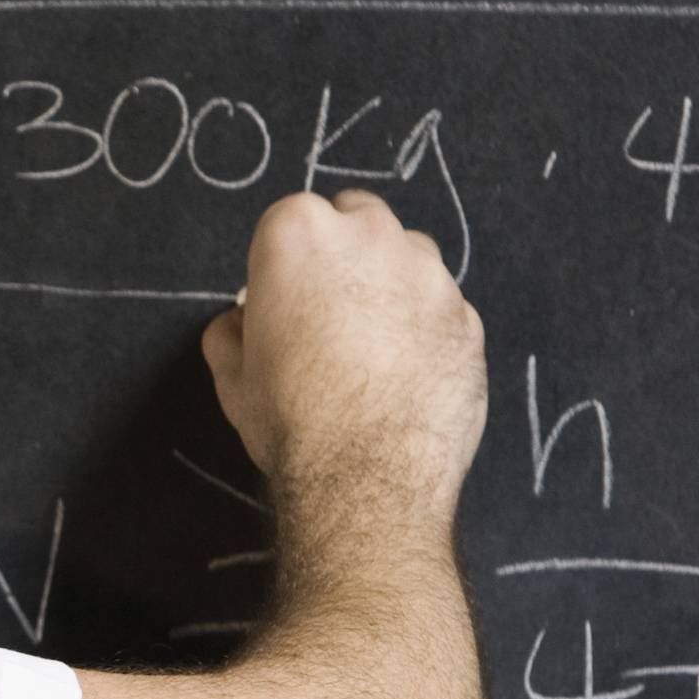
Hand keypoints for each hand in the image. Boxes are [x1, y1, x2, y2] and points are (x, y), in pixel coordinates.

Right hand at [198, 188, 485, 506]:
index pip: (289, 221)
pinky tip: (404, 373)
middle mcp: (370, 236)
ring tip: (370, 348)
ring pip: (407, 258)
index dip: (283, 264)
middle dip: (343, 255)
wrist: (368, 477)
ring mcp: (428, 274)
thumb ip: (231, 332)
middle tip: (327, 314)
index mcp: (298, 234)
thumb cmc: (294, 422)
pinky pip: (441, 308)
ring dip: (390, 286)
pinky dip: (425, 329)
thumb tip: (239, 324)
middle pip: (357, 220)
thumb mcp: (232, 376)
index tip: (283, 299)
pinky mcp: (467, 315)